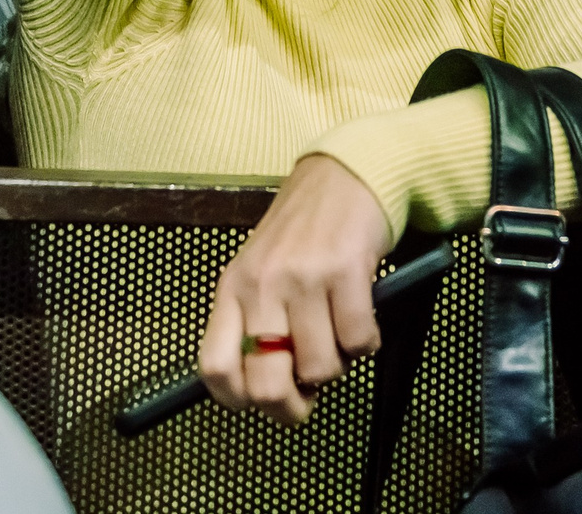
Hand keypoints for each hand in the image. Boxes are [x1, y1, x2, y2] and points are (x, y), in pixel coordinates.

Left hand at [198, 154, 392, 426]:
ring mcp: (303, 278)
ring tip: (339, 336)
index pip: (215, 367)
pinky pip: (359, 342)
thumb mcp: (261, 270)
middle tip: (310, 391)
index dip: (239, 400)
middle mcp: (262, 285)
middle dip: (293, 406)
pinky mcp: (346, 271)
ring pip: (320, 369)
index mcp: (233, 289)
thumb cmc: (304, 232)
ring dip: (338, 366)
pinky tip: (363, 319)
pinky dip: (367, 343)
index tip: (263, 399)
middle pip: (267, 385)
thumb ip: (256, 322)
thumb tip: (272, 392)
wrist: (345, 175)